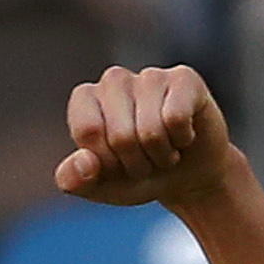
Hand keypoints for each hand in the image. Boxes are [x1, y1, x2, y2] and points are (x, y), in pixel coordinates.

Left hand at [56, 63, 234, 209]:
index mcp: (85, 99)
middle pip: (121, 136)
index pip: (88, 131)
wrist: (188, 176)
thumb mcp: (102, 187)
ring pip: (151, 131)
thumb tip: (84, 161)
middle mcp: (114, 80)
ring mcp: (149, 76)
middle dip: (137, 164)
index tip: (117, 164)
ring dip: (161, 156)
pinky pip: (176, 119)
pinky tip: (183, 135)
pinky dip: (182, 140)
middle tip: (146, 160)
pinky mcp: (183, 78)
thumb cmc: (138, 175)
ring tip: (164, 150)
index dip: (107, 163)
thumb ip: (75, 180)